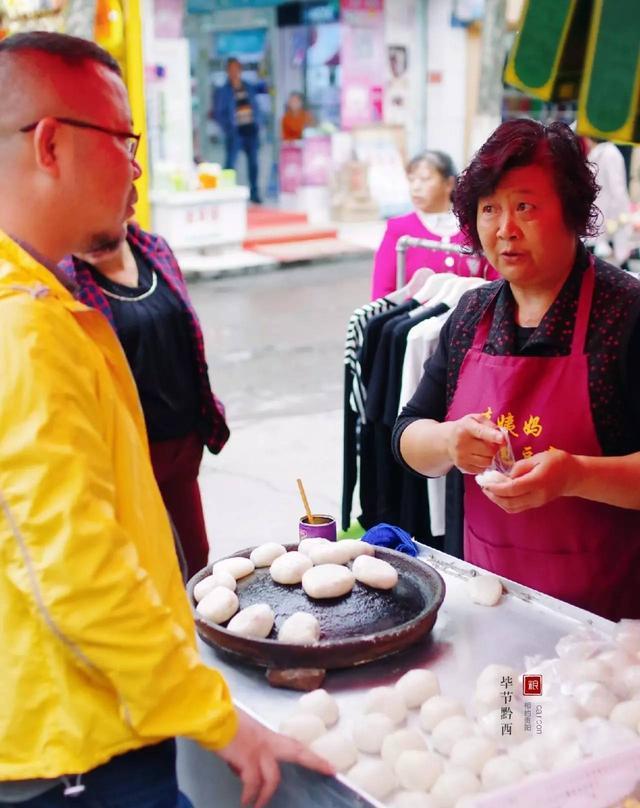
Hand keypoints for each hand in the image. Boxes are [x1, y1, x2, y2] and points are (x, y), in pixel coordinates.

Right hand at [216, 711, 334, 807]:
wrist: (214, 717)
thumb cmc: (224, 721)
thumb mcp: (242, 733)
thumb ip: (249, 748)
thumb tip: (243, 768)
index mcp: (267, 735)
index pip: (294, 745)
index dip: (311, 755)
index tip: (328, 764)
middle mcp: (268, 741)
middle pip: (297, 751)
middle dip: (314, 761)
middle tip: (329, 771)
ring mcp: (259, 750)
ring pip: (273, 778)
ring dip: (266, 796)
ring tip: (258, 807)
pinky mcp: (247, 759)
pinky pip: (252, 784)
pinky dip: (249, 795)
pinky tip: (245, 802)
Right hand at [447, 414, 504, 474]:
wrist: (447, 440)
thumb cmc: (466, 428)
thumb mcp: (476, 420)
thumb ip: (490, 425)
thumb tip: (502, 437)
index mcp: (466, 427)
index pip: (481, 432)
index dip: (493, 436)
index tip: (502, 439)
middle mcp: (461, 443)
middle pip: (489, 450)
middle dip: (495, 448)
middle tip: (492, 444)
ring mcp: (461, 456)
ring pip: (487, 462)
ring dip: (490, 457)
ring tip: (485, 451)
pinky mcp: (462, 467)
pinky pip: (482, 469)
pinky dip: (484, 464)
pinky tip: (478, 457)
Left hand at [479, 449, 575, 512]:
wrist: (573, 476)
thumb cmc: (557, 462)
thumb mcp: (539, 457)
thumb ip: (521, 466)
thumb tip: (506, 475)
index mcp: (538, 481)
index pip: (512, 489)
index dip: (496, 487)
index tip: (485, 482)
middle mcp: (537, 495)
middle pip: (509, 502)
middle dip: (493, 495)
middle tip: (483, 485)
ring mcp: (537, 502)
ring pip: (512, 507)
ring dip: (497, 500)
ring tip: (488, 489)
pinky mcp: (536, 504)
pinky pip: (517, 507)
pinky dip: (504, 502)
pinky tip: (499, 493)